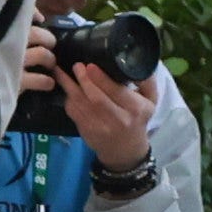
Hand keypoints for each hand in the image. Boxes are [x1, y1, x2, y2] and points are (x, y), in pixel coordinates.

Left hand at [49, 33, 158, 172]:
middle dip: (84, 80)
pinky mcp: (86, 131)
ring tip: (60, 71)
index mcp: (135, 108)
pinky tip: (63, 86)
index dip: (101, 79)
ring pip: (81, 104)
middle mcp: (117, 119)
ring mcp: (99, 127)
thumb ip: (147, 81)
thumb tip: (134, 61)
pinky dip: (68, 99)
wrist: (125, 150)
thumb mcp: (151, 101)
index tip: (90, 65)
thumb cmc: (138, 119)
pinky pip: (74, 112)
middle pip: (96, 98)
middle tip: (76, 65)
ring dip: (68, 87)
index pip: (116, 92)